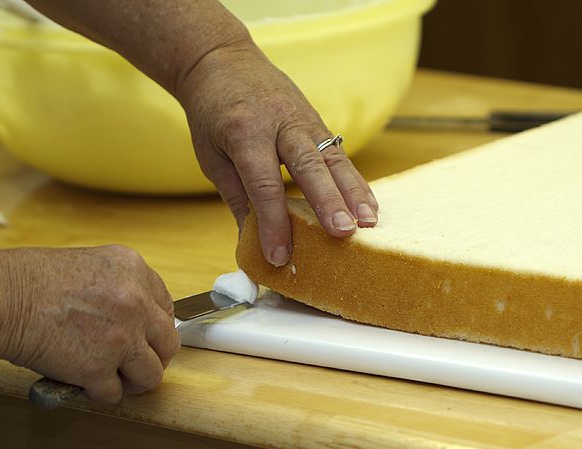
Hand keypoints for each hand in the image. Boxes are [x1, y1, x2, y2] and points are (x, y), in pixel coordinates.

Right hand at [0, 245, 179, 403]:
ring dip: (133, 381)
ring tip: (114, 379)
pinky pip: (114, 393)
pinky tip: (84, 383)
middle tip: (133, 364)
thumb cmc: (29, 282)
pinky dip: (99, 393)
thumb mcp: (91, 267)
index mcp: (134, 271)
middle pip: (168, 343)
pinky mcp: (99, 368)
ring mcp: (121, 338)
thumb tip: (136, 319)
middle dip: (152, 357)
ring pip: (151, 374)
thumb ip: (120, 289)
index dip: (154, 328)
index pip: (166, 308)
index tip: (145, 337)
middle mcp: (136, 303)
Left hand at [176, 40, 378, 266]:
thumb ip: (237, 198)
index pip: (263, 183)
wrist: (222, 59)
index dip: (272, 223)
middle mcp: (279, 122)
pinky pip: (340, 155)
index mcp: (244, 132)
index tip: (280, 256)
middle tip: (342, 233)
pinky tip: (368, 207)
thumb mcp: (212, 156)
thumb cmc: (213, 112)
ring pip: (333, 158)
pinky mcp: (318, 122)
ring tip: (367, 223)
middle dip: (328, 202)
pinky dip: (356, 183)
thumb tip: (252, 244)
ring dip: (353, 193)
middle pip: (308, 166)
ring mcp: (303, 119)